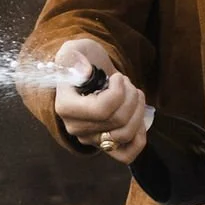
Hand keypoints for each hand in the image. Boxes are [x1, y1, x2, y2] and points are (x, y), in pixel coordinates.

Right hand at [53, 39, 148, 155]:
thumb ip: (75, 56)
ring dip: (138, 111)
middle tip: (127, 83)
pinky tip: (137, 117)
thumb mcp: (76, 49)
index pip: (101, 110)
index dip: (119, 92)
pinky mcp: (104, 145)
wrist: (89, 73)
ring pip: (125, 135)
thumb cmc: (82, 60)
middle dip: (131, 97)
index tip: (118, 77)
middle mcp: (76, 128)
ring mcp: (91, 139)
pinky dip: (139, 137)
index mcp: (65, 106)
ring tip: (133, 95)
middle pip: (118, 121)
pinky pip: (126, 155)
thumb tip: (86, 71)